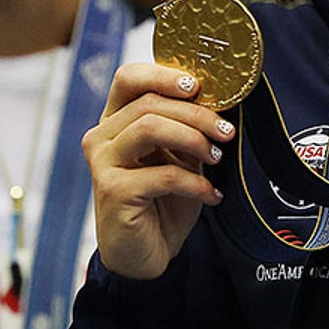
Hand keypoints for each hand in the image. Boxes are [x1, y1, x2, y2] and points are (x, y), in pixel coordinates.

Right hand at [82, 63, 233, 279]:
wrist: (145, 254)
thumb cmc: (162, 202)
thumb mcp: (180, 158)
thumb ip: (187, 129)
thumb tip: (220, 101)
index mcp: (116, 121)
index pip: (129, 78)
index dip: (164, 74)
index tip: (199, 86)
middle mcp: (102, 137)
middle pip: (149, 103)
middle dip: (196, 114)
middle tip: (225, 131)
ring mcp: (103, 163)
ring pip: (151, 128)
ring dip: (194, 139)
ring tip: (217, 157)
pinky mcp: (113, 191)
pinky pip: (163, 174)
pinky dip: (195, 183)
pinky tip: (211, 195)